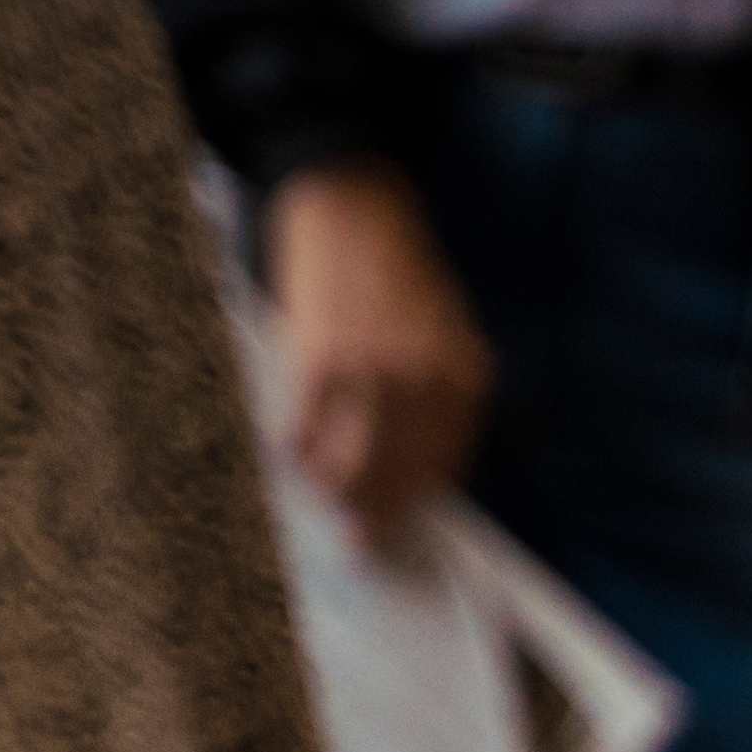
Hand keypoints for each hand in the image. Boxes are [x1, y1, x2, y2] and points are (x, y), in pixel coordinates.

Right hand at [265, 162, 489, 550]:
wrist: (354, 205)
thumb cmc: (397, 269)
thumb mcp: (444, 330)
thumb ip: (438, 392)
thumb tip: (414, 464)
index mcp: (464, 375)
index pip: (442, 465)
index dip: (414, 501)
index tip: (397, 526)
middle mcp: (426, 380)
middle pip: (397, 475)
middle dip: (374, 517)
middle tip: (358, 547)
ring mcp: (374, 374)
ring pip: (349, 466)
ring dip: (330, 491)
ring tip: (318, 496)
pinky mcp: (321, 360)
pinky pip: (303, 433)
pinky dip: (292, 454)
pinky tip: (286, 458)